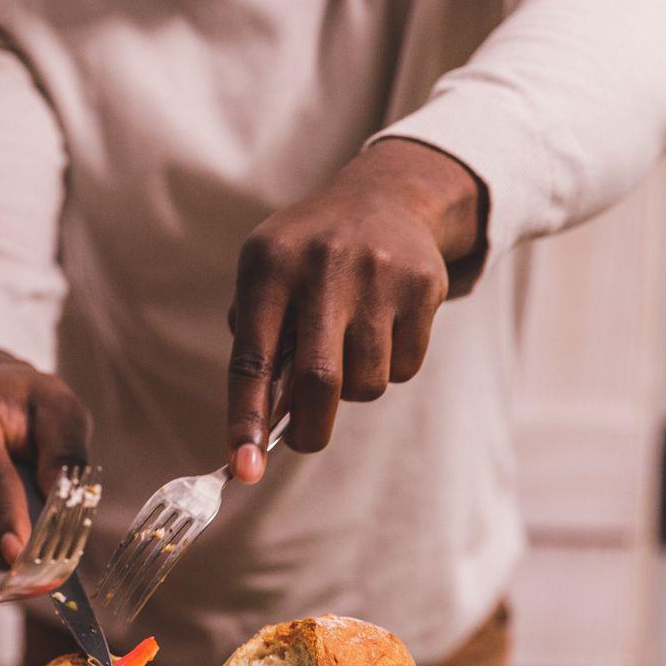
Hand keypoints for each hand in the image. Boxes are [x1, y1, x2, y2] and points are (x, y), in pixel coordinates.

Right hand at [0, 350, 91, 568]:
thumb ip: (64, 449)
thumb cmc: (27, 408)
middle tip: (63, 514)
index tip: (19, 552)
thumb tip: (57, 499)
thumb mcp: (58, 409)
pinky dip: (1, 549)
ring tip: (28, 501)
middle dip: (30, 529)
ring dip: (18, 538)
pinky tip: (10, 520)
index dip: (6, 516)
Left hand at [225, 138, 483, 480]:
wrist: (385, 197)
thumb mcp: (266, 277)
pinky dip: (391, 368)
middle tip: (307, 440)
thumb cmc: (307, 259)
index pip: (253, 358)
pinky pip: (405, 368)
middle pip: (320, 381)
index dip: (247, 419)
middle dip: (311, 429)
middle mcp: (322, 266)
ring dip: (355, 389)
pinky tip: (384, 329)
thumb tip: (266, 424)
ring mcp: (377, 274)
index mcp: (269, 265)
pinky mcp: (422, 285)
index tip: (244, 468)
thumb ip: (259, 343)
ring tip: (350, 349)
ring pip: (367, 383)